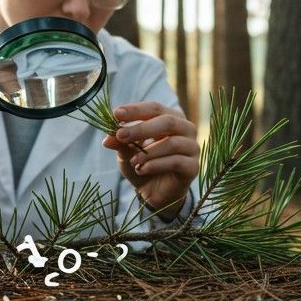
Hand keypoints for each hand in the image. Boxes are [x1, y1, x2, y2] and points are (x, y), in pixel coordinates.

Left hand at [101, 101, 199, 221]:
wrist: (154, 192)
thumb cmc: (143, 165)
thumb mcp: (127, 152)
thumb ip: (120, 143)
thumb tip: (107, 138)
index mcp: (171, 118)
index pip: (155, 108)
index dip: (136, 110)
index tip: (116, 114)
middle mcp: (185, 129)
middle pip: (167, 121)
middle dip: (141, 128)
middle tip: (121, 135)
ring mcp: (192, 148)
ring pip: (172, 142)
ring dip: (148, 152)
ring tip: (133, 161)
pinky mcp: (193, 167)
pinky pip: (176, 161)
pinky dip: (155, 165)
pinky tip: (141, 170)